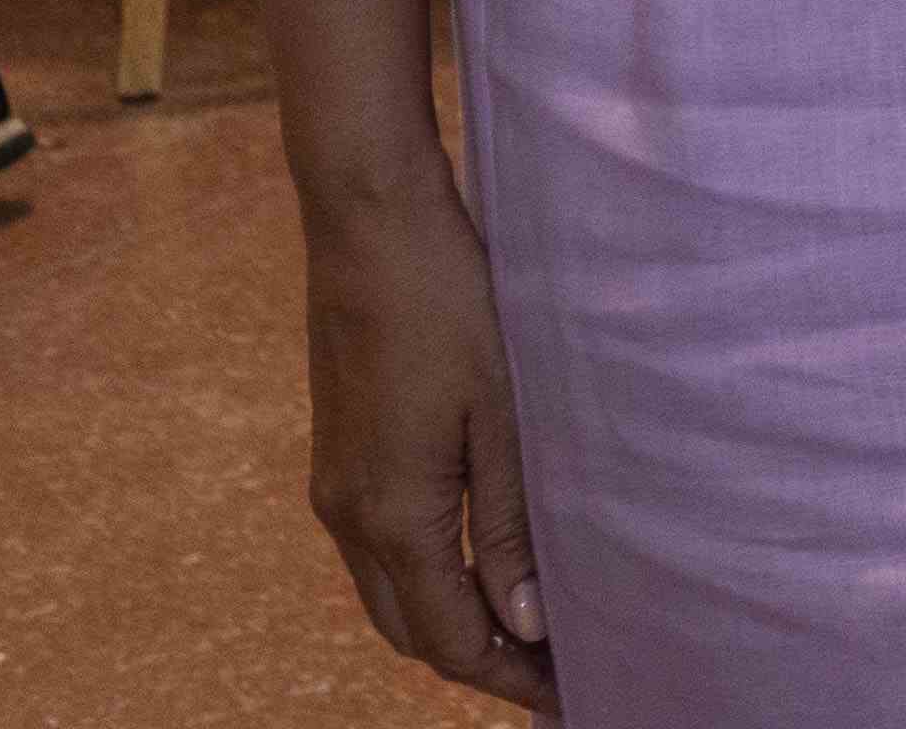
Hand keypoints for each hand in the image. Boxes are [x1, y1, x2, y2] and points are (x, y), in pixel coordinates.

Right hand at [297, 180, 555, 706]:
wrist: (371, 224)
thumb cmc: (452, 303)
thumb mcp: (504, 413)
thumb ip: (516, 523)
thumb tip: (528, 623)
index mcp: (391, 515)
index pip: (451, 637)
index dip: (510, 676)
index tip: (570, 695)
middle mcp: (348, 514)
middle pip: (413, 630)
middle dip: (480, 660)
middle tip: (558, 672)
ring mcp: (335, 486)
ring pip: (392, 592)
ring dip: (452, 620)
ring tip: (531, 627)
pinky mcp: (340, 456)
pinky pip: (380, 548)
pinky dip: (429, 575)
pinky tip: (482, 561)